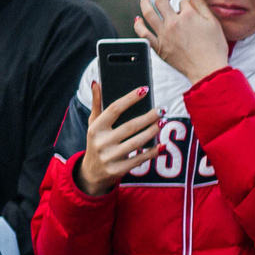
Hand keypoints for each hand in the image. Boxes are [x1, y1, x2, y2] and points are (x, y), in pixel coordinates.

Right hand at [72, 78, 162, 196]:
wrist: (91, 172)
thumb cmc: (97, 141)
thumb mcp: (93, 124)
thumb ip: (97, 104)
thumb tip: (97, 82)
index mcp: (95, 127)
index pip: (114, 109)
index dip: (130, 98)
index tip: (145, 89)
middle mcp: (101, 141)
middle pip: (130, 126)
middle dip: (148, 117)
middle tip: (162, 109)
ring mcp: (109, 157)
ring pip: (136, 142)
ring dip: (152, 132)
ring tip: (163, 123)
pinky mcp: (118, 169)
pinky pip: (139, 159)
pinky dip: (152, 152)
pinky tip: (162, 145)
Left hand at [138, 0, 229, 84]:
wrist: (209, 70)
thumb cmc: (215, 49)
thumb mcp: (213, 23)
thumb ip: (201, 4)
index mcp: (188, 15)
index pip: (183, 1)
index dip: (187, 3)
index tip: (190, 8)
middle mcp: (173, 23)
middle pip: (161, 2)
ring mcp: (164, 35)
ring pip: (148, 13)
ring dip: (144, 3)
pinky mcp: (159, 47)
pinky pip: (143, 33)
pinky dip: (138, 25)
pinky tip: (138, 20)